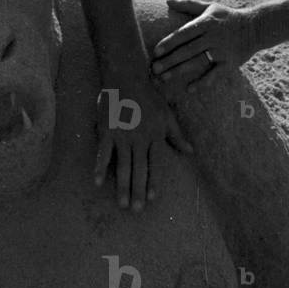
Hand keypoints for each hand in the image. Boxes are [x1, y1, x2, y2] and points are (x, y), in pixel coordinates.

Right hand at [95, 76, 192, 211]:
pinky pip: (103, 152)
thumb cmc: (149, 97)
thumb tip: (190, 152)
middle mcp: (139, 138)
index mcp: (154, 135)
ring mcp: (122, 135)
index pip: (154, 163)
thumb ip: (177, 135)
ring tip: (122, 203)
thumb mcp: (167, 115)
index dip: (152, 180)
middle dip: (137, 190)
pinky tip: (97, 182)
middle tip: (135, 209)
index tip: (151, 198)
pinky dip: (100, 167)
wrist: (126, 78)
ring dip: (122, 185)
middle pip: (138, 169)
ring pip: (122, 165)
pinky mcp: (107, 131)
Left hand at [151, 0, 253, 89]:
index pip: (184, 33)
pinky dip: (202, 83)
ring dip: (179, 71)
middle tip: (153, 68)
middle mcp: (212, 37)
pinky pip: (214, 75)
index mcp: (206, 23)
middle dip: (169, 60)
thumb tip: (167, 2)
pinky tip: (189, 89)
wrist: (256, 27)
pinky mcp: (229, 63)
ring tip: (163, 78)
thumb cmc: (228, 17)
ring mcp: (221, 51)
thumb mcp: (210, 7)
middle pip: (187, 50)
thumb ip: (188, 5)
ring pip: (197, 62)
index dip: (169, 42)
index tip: (156, 51)